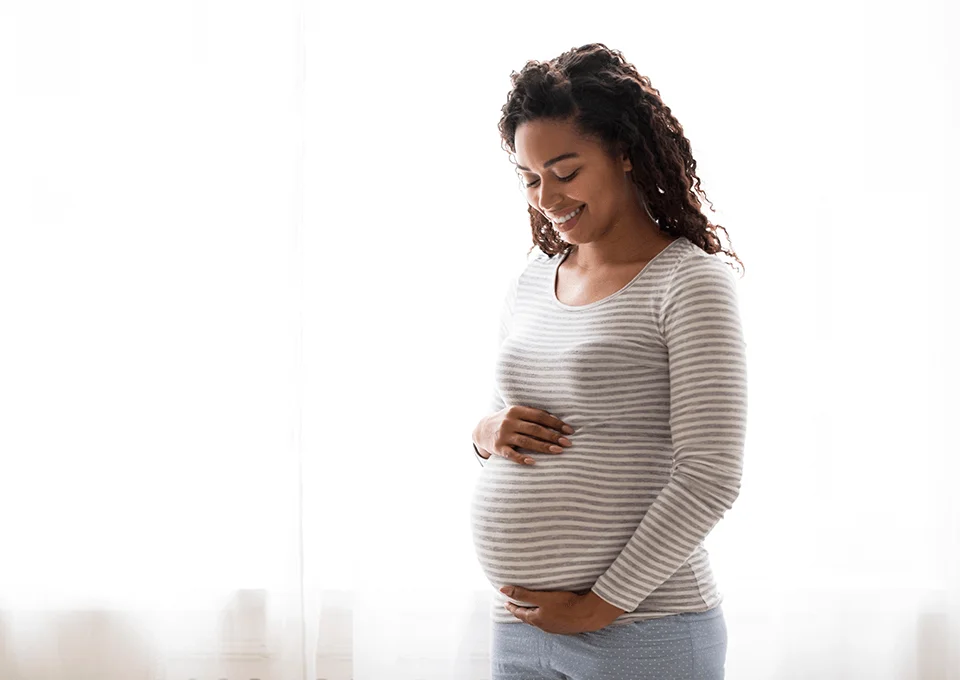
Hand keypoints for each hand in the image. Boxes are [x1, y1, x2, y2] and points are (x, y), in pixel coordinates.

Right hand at [473, 406, 574, 464]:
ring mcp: (503, 435)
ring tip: (558, 451)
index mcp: (516, 410)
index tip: (569, 430)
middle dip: (553, 436)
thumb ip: (533, 415)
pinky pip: (511, 455)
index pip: (540, 416)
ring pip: (526, 442)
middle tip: (568, 443)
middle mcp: (509, 421)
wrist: (481, 430)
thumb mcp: (516, 413)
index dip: (556, 423)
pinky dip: (522, 458)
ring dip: (544, 447)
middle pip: (535, 429)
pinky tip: (533, 462)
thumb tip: (557, 420)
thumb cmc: (506, 421)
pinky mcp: (498, 448)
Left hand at [499, 585, 625, 634]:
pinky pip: (549, 622)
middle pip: (528, 618)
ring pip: (539, 622)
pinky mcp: (564, 627)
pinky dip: (544, 618)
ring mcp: (555, 628)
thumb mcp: (542, 597)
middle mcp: (544, 626)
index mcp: (536, 619)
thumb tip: (503, 590)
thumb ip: (522, 593)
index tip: (507, 603)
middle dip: (521, 612)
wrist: (587, 614)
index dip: (512, 607)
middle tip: (515, 607)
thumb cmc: (565, 604)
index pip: (520, 613)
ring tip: (530, 611)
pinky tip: (548, 615)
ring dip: (532, 616)